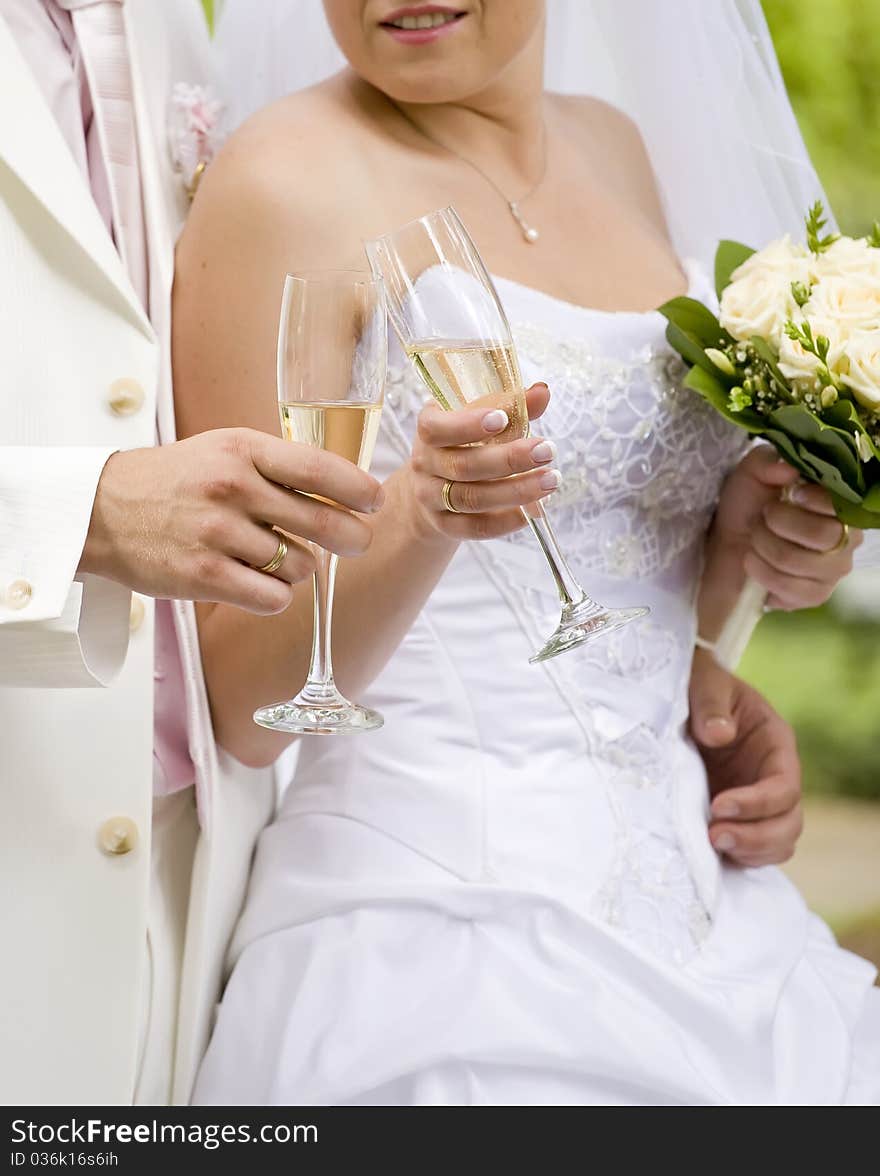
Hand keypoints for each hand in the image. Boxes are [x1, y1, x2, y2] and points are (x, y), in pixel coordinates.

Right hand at [79, 428, 383, 614]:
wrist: (101, 511)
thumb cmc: (174, 481)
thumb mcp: (223, 452)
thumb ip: (277, 466)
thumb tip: (345, 492)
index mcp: (241, 450)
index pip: (317, 468)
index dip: (357, 489)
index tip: (375, 501)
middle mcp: (231, 488)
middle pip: (322, 522)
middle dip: (350, 538)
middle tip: (356, 542)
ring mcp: (217, 533)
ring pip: (300, 565)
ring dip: (298, 568)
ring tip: (272, 558)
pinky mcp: (203, 576)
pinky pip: (273, 597)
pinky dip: (275, 596)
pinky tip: (259, 583)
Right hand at [407, 383, 558, 540]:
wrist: (434, 486)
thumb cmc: (464, 443)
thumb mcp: (480, 418)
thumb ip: (509, 405)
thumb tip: (541, 392)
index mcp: (429, 429)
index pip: (438, 428)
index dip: (468, 425)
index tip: (503, 419)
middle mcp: (425, 463)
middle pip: (464, 466)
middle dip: (510, 460)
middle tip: (548, 451)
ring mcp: (431, 497)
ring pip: (472, 499)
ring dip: (516, 491)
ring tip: (550, 481)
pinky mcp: (445, 525)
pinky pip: (476, 527)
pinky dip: (507, 521)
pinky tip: (533, 511)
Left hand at [689, 647, 802, 865]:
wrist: (683, 697)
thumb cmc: (699, 685)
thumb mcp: (705, 683)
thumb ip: (711, 704)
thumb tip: (719, 735)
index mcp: (775, 745)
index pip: (784, 786)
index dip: (757, 802)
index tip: (718, 806)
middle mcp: (773, 777)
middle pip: (788, 822)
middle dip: (756, 836)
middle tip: (714, 836)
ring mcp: (757, 801)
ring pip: (777, 842)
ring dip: (749, 852)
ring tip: (710, 847)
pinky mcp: (737, 818)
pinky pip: (753, 849)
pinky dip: (738, 858)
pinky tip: (708, 855)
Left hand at [714, 444, 862, 609]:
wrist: (726, 546)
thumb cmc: (747, 507)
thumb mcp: (751, 474)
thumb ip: (767, 461)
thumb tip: (788, 468)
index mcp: (838, 504)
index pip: (843, 504)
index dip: (815, 499)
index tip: (790, 494)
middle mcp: (847, 537)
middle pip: (823, 535)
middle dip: (777, 523)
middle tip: (761, 519)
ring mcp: (833, 570)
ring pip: (796, 560)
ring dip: (763, 546)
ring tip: (754, 540)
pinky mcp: (815, 596)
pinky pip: (789, 588)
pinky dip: (761, 571)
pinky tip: (753, 562)